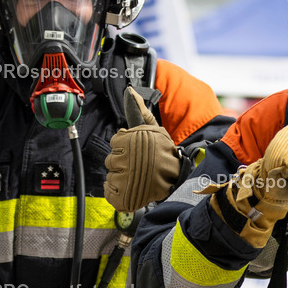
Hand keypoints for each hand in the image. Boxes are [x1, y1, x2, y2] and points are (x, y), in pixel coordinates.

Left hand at [104, 87, 181, 212]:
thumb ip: (141, 111)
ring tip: (139, 177)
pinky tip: (131, 188)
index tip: (139, 152)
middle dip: (123, 163)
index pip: (115, 143)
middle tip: (140, 165)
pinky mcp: (121, 197)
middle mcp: (123, 160)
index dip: (126, 148)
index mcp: (127, 142)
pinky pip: (110, 192)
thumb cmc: (165, 154)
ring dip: (122, 178)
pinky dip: (117, 192)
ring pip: (111, 176)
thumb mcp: (155, 129)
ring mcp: (122, 180)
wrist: (177, 179)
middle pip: (111, 160)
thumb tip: (130, 90)